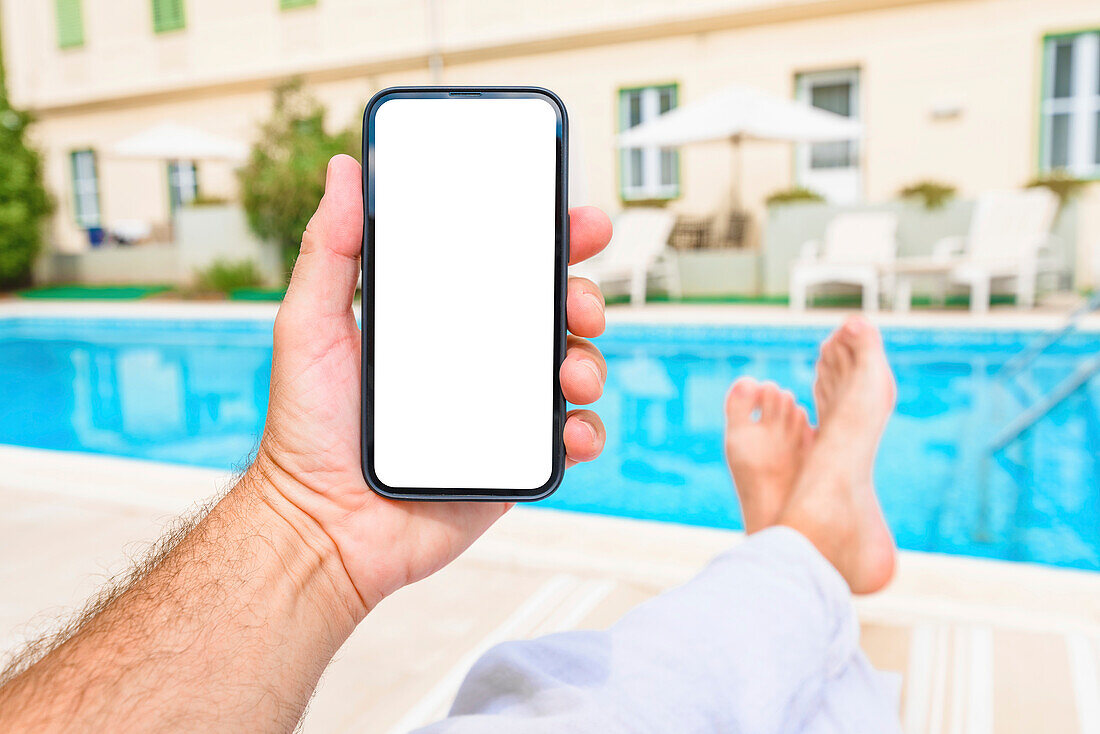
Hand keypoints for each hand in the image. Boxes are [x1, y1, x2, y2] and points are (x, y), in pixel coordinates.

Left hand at [253, 154, 611, 612]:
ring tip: (572, 373)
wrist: (321, 527)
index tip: (575, 219)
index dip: (546, 239)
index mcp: (439, 321)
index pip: (502, 267)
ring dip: (589, 360)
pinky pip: (568, 439)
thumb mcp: (310, 325)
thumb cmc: (308, 429)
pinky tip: (569, 431)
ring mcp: (500, 411)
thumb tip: (344, 170)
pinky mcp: (515, 463)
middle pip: (550, 313)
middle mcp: (476, 360)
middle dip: (582, 295)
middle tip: (579, 301)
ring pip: (570, 370)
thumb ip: (330, 249)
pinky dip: (584, 430)